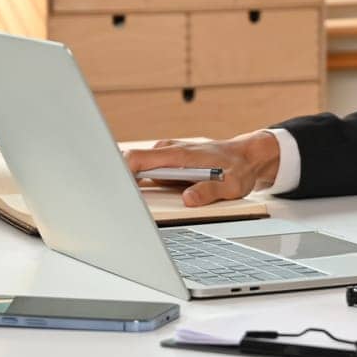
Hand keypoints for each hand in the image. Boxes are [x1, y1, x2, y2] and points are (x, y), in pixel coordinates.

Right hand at [122, 130, 280, 207]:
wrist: (247, 155)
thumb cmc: (239, 168)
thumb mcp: (232, 185)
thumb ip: (209, 192)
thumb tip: (187, 199)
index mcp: (180, 155)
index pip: (138, 158)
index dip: (119, 171)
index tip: (109, 186)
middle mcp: (171, 151)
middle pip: (132, 163)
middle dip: (120, 180)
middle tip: (116, 202)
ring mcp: (170, 155)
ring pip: (140, 167)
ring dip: (132, 183)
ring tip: (127, 204)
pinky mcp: (171, 162)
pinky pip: (150, 170)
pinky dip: (142, 182)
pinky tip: (142, 197)